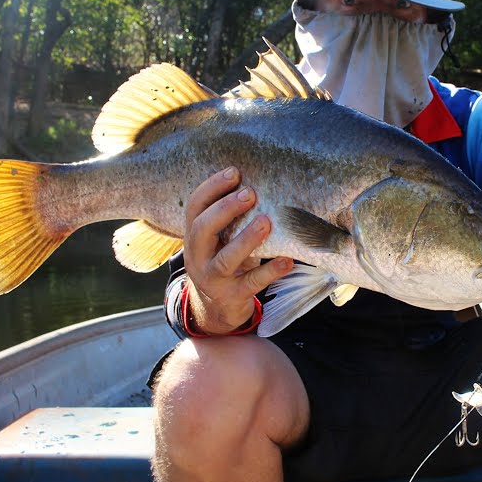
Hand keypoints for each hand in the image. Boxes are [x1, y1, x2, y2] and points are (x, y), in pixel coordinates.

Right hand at [183, 166, 292, 334]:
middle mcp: (198, 257)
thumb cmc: (224, 263)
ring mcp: (213, 279)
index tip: (234, 172)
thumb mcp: (219, 241)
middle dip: (225, 209)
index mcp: (194, 237)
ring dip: (246, 239)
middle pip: (202, 229)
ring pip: (226, 259)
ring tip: (266, 222)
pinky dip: (270, 271)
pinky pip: (252, 283)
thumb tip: (260, 184)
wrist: (216, 309)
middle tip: (250, 193)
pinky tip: (287, 261)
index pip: (195, 207)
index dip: (212, 187)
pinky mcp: (232, 297)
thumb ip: (230, 219)